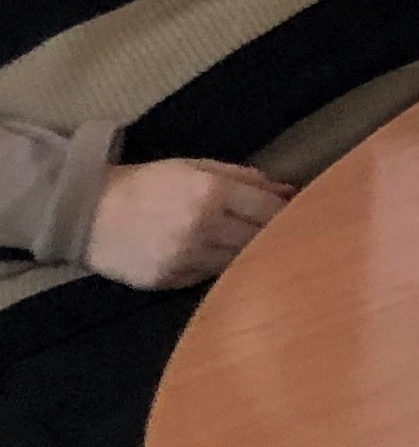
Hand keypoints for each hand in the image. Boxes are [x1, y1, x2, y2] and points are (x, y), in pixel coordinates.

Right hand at [87, 158, 291, 289]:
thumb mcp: (195, 166)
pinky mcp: (170, 280)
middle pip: (259, 238)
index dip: (288, 212)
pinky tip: (214, 255)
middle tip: (284, 232)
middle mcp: (201, 226)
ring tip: (249, 244)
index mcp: (211, 192)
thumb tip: (287, 190)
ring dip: (248, 253)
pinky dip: (218, 267)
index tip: (300, 212)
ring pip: (238, 261)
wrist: (89, 212)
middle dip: (272, 234)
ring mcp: (184, 257)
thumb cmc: (148, 183)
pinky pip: (210, 276)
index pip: (269, 209)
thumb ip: (243, 177)